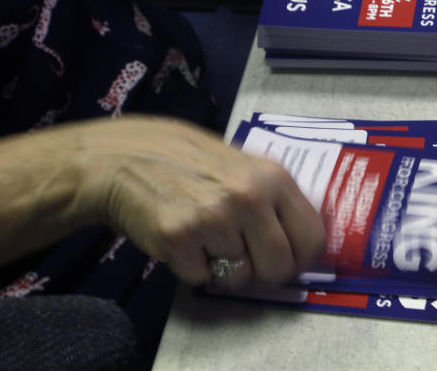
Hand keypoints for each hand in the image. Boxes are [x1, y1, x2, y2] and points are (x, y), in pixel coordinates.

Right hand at [74, 116, 325, 287]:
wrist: (123, 158)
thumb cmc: (189, 161)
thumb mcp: (243, 166)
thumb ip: (273, 199)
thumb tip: (301, 244)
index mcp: (273, 177)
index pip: (312, 237)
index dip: (302, 259)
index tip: (288, 263)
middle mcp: (249, 197)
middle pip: (279, 267)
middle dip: (262, 272)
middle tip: (242, 258)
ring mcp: (214, 218)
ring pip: (240, 277)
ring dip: (223, 267)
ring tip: (205, 238)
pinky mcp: (180, 239)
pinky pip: (201, 277)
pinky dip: (191, 267)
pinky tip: (181, 239)